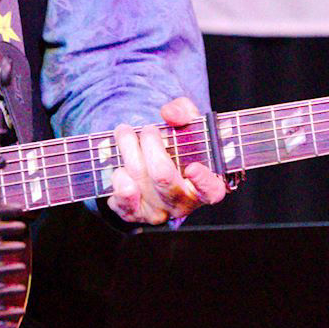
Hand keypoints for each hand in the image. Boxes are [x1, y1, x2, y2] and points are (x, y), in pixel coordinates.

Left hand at [106, 96, 227, 224]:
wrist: (155, 166)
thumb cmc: (180, 146)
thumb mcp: (188, 124)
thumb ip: (184, 113)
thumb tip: (170, 114)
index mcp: (205, 185)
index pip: (211, 190)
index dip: (203, 181)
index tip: (193, 167)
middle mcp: (182, 203)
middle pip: (162, 177)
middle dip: (150, 145)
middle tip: (148, 129)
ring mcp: (158, 212)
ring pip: (136, 182)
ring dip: (127, 150)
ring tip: (125, 132)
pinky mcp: (134, 214)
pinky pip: (120, 196)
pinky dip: (117, 176)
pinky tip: (121, 165)